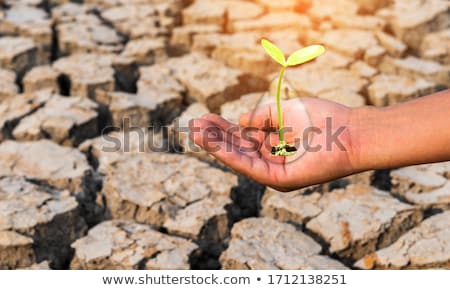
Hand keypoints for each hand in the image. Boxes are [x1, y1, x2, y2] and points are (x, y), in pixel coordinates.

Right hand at [189, 98, 359, 190]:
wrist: (350, 131)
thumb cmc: (323, 118)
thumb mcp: (284, 112)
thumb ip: (260, 116)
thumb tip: (238, 120)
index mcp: (275, 145)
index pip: (243, 137)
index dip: (223, 128)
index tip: (204, 117)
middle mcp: (273, 161)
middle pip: (237, 149)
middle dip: (215, 137)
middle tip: (192, 124)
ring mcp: (275, 172)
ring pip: (239, 158)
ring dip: (216, 145)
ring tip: (194, 131)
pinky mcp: (278, 180)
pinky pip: (249, 166)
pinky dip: (229, 154)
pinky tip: (212, 142)